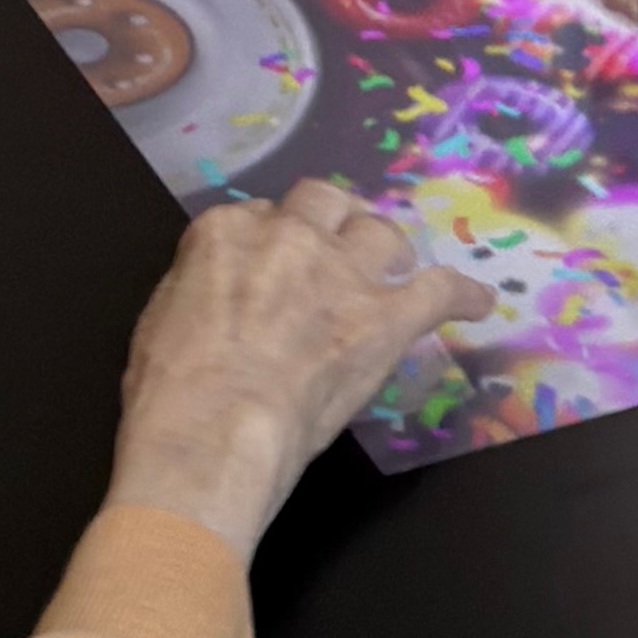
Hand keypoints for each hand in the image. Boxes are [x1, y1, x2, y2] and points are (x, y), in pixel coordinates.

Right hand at [105, 176, 493, 557]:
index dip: (268, 242)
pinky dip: (461, 295)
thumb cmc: (170, 394)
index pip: (258, 216)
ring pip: (381, 233)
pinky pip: (439, 290)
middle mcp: (291, 238)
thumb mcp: (160, 320)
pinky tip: (477, 301)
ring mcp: (343, 274)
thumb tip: (216, 287)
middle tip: (333, 253)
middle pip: (323, 203)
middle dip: (330, 225)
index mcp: (227, 234)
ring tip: (388, 276)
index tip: (270, 269)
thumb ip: (197, 286)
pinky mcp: (385, 318)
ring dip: (384, 253)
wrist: (211, 435)